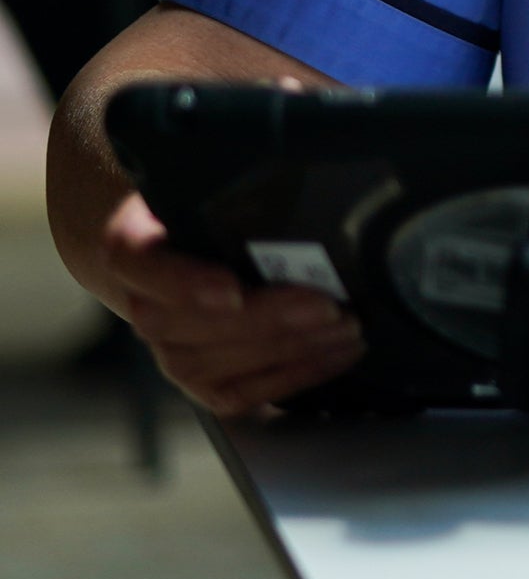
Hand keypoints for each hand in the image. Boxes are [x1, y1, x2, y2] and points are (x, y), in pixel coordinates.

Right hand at [97, 193, 362, 415]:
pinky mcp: (198, 384)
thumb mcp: (206, 194)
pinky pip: (240, 393)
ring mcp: (167, 353)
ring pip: (216, 364)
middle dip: (268, 320)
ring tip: (346, 328)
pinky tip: (337, 354)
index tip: (230, 291)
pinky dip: (295, 375)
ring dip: (291, 349)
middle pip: (192, 326)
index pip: (144, 266)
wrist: (170, 259)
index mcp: (132, 250)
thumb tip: (299, 185)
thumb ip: (235, 196)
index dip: (186, 284)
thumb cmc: (203, 221)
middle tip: (327, 306)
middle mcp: (142, 308)